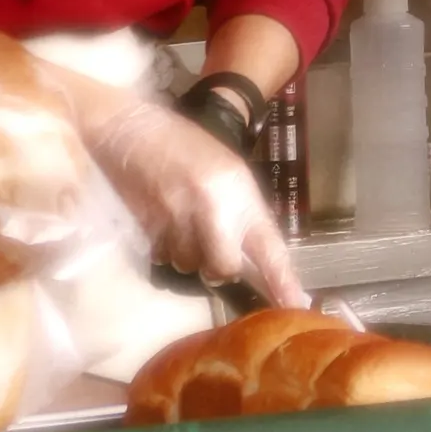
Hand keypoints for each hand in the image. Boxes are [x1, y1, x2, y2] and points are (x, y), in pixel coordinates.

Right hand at [74, 89, 306, 306]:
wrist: (132, 128)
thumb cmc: (184, 145)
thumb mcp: (227, 170)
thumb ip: (242, 211)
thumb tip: (254, 258)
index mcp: (238, 188)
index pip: (268, 244)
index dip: (283, 279)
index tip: (298, 304)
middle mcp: (212, 205)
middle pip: (223, 268)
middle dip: (219, 268)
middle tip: (212, 251)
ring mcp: (178, 217)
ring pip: (189, 266)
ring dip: (188, 255)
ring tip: (182, 221)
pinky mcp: (148, 226)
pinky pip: (163, 257)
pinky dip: (165, 248)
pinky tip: (163, 220)